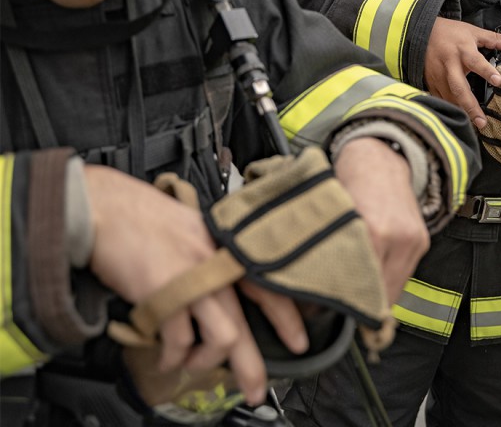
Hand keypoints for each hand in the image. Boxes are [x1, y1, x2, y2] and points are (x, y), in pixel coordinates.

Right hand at [83, 165, 307, 405]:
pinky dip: (173, 357)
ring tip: (190, 364)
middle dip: (251, 364)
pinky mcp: (164, 293)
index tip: (298, 341)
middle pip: (244, 323)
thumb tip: (219, 292)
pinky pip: (178, 340)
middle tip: (255, 388)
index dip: (287, 317)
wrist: (106, 207)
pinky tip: (166, 357)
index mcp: (226, 246)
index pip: (268, 285)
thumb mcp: (193, 228)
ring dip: (205, 362)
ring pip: (221, 337)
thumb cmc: (144, 214)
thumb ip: (210, 257)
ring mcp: (193, 278)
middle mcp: (216, 262)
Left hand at [333, 137, 428, 304]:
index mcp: (372, 230)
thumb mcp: (333, 216)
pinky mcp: (422, 241)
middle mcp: (397, 237)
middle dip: (358, 305)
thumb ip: (333, 252)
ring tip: (353, 299)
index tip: (323, 309)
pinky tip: (371, 281)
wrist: (379, 157)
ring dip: (375, 298)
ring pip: (394, 290)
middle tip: (335, 309)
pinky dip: (387, 283)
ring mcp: (413, 239)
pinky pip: (403, 276)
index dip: (341, 302)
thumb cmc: (349, 183)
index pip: (359, 287)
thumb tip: (317, 291)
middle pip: (378, 293)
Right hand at [424, 17, 500, 128]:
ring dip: (460, 112)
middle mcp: (450, 64)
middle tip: (482, 121)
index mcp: (462, 50)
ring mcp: (438, 75)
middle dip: (471, 106)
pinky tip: (457, 119)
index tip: (498, 81)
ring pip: (448, 97)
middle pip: (459, 87)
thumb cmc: (450, 32)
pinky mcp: (430, 81)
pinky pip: (439, 98)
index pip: (476, 61)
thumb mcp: (473, 31)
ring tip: (473, 126)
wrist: (421, 32)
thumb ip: (495, 39)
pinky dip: (448, 109)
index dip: (487, 71)